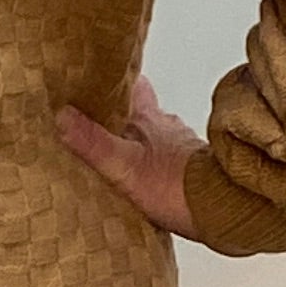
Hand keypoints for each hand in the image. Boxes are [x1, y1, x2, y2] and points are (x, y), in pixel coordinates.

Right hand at [56, 73, 209, 240]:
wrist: (223, 210)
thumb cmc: (176, 187)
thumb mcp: (123, 165)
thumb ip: (92, 142)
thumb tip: (62, 115)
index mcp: (149, 119)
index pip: (134, 85)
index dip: (119, 79)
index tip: (101, 76)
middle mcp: (168, 128)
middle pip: (144, 111)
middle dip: (125, 113)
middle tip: (102, 119)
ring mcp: (183, 150)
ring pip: (157, 137)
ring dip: (142, 141)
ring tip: (120, 153)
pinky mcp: (194, 174)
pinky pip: (169, 162)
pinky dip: (157, 166)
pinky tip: (148, 181)